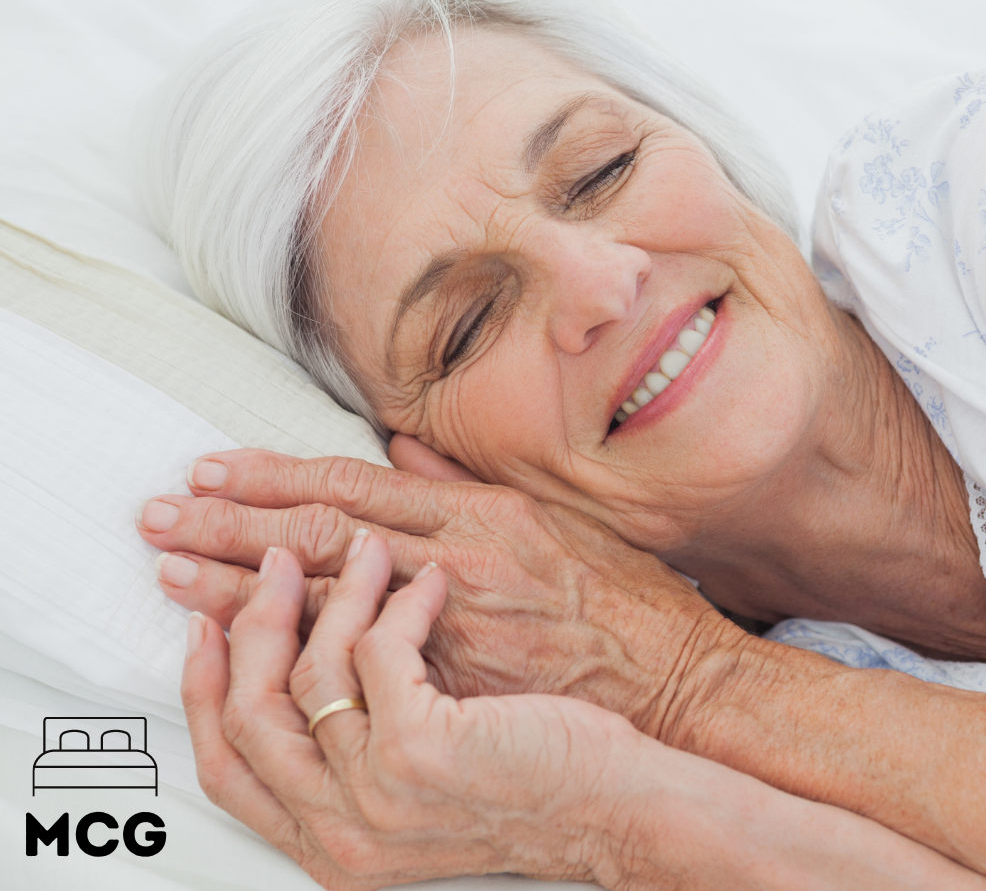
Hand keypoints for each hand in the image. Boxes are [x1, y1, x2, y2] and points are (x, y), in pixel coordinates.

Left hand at [141, 447, 738, 737]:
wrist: (673, 682)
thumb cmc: (622, 596)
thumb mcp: (556, 513)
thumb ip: (466, 481)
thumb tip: (398, 448)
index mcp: (481, 513)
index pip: (351, 486)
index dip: (271, 476)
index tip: (208, 469)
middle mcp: (460, 565)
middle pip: (321, 539)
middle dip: (229, 528)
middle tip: (158, 520)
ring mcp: (454, 632)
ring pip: (326, 604)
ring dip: (240, 591)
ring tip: (171, 579)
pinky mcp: (456, 691)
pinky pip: (359, 669)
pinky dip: (295, 657)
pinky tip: (246, 656)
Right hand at [182, 530, 647, 888]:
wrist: (625, 806)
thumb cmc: (548, 781)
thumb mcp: (439, 771)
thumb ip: (376, 727)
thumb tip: (335, 644)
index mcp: (334, 832)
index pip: (229, 761)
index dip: (205, 684)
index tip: (203, 618)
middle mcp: (344, 822)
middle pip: (243, 713)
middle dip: (237, 618)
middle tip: (251, 553)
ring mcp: (378, 786)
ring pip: (303, 671)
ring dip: (325, 591)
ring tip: (351, 543)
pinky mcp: (420, 745)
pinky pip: (374, 650)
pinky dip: (401, 601)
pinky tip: (431, 579)